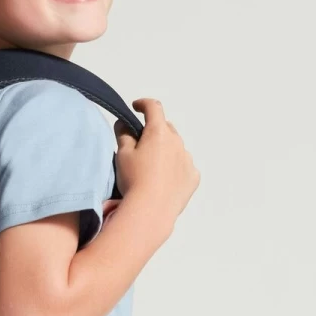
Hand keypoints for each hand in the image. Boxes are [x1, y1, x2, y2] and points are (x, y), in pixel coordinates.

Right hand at [114, 99, 199, 225]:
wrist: (151, 211)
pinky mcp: (193, 177)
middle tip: (141, 145)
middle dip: (155, 131)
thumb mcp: (122, 155)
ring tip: (153, 167)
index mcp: (159, 132)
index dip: (143, 104)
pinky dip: (176, 167)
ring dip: (166, 150)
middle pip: (166, 128)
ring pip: (176, 147)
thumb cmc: (134, 180)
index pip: (154, 107)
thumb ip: (123, 134)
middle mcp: (177, 142)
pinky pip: (185, 166)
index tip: (136, 107)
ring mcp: (188, 160)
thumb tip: (124, 123)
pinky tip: (165, 180)